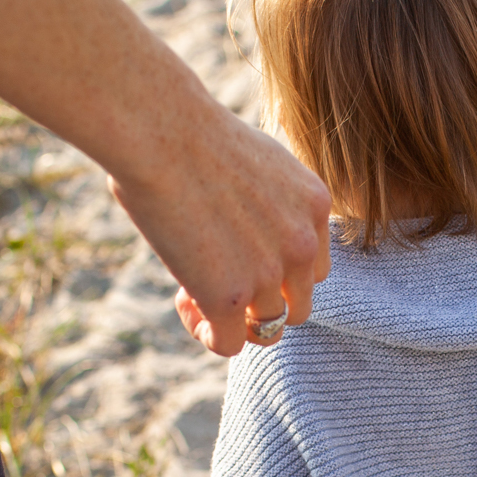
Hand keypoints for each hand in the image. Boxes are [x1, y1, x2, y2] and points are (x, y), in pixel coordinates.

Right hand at [117, 105, 331, 356]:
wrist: (162, 132)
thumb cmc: (190, 132)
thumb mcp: (254, 162)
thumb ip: (264, 200)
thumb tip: (239, 228)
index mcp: (314, 206)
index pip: (313, 266)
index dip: (277, 269)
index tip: (236, 249)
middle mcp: (302, 245)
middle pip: (298, 304)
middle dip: (260, 299)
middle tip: (214, 272)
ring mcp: (268, 275)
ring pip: (268, 329)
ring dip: (232, 318)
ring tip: (192, 288)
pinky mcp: (228, 298)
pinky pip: (230, 344)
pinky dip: (209, 334)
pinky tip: (186, 304)